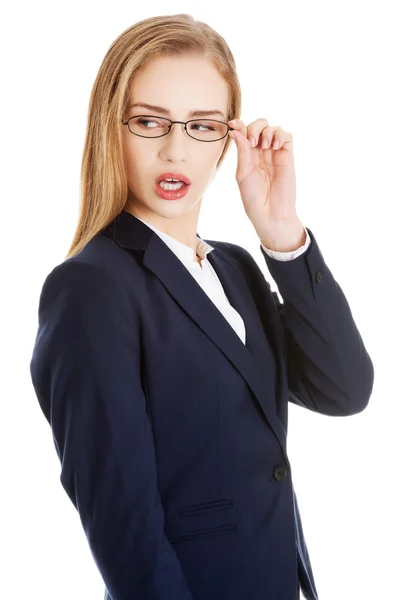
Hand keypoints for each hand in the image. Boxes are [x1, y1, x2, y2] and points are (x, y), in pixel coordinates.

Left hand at [228, 117, 299, 244]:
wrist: (270, 213)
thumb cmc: (254, 198)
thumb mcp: (242, 173)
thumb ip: (242, 151)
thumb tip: (235, 130)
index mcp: (248, 156)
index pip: (244, 133)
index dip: (239, 125)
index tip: (232, 123)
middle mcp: (261, 152)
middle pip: (259, 125)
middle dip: (254, 127)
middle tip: (253, 141)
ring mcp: (275, 154)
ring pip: (273, 128)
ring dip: (267, 132)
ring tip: (264, 146)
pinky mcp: (288, 156)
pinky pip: (287, 136)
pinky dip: (280, 135)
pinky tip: (274, 147)